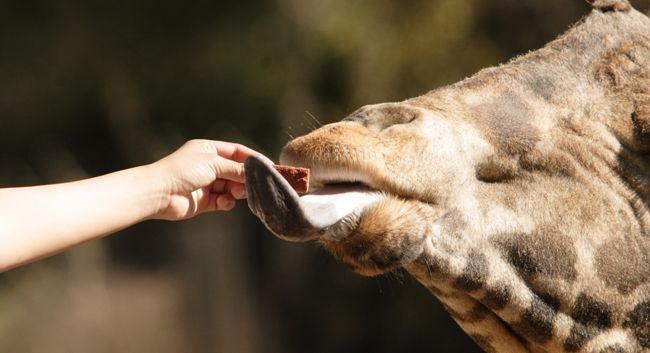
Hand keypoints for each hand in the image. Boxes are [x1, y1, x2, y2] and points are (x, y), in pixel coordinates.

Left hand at [149, 139, 269, 219]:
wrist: (159, 193)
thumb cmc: (182, 171)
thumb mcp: (213, 164)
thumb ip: (236, 169)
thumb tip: (256, 172)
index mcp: (208, 150)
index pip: (237, 152)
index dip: (252, 159)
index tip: (268, 167)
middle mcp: (207, 165)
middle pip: (235, 171)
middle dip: (245, 178)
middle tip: (254, 185)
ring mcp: (206, 184)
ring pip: (231, 187)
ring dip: (236, 191)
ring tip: (236, 194)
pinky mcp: (204, 201)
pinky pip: (222, 201)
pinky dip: (226, 202)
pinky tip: (223, 203)